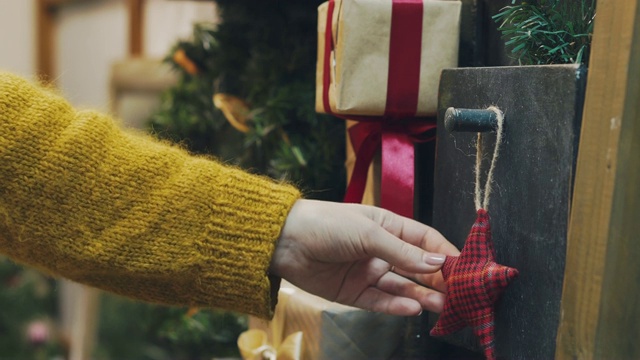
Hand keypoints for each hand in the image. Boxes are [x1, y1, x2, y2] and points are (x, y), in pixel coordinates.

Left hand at [270, 199, 459, 315]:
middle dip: (439, 281)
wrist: (285, 241)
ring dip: (422, 296)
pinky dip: (397, 306)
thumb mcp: (368, 233)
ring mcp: (369, 273)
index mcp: (389, 227)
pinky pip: (381, 302)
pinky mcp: (355, 293)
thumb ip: (403, 252)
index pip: (426, 241)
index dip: (446, 254)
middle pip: (418, 268)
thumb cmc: (327, 224)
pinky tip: (413, 308)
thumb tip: (439, 261)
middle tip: (459, 295)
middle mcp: (382, 251)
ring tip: (442, 306)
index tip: (466, 269)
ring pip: (403, 288)